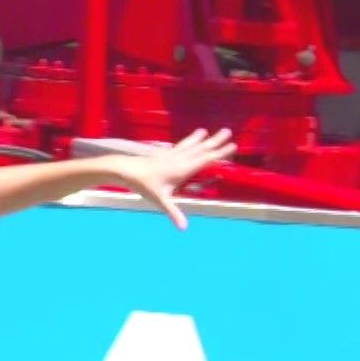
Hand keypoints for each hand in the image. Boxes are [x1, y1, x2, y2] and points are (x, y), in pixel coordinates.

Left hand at [113, 128, 235, 228]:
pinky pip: (182, 144)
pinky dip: (191, 139)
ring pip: (191, 144)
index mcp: (182, 169)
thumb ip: (174, 213)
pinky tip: (196, 135)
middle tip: (228, 131)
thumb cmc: (144, 186)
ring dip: (203, 138)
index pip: (205, 159)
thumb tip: (184, 228)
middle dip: (215, 141)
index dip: (219, 153)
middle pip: (201, 149)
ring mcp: (172, 154)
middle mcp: (179, 159)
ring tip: (211, 131)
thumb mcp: (160, 200)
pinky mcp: (165, 153)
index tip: (232, 146)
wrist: (127, 170)